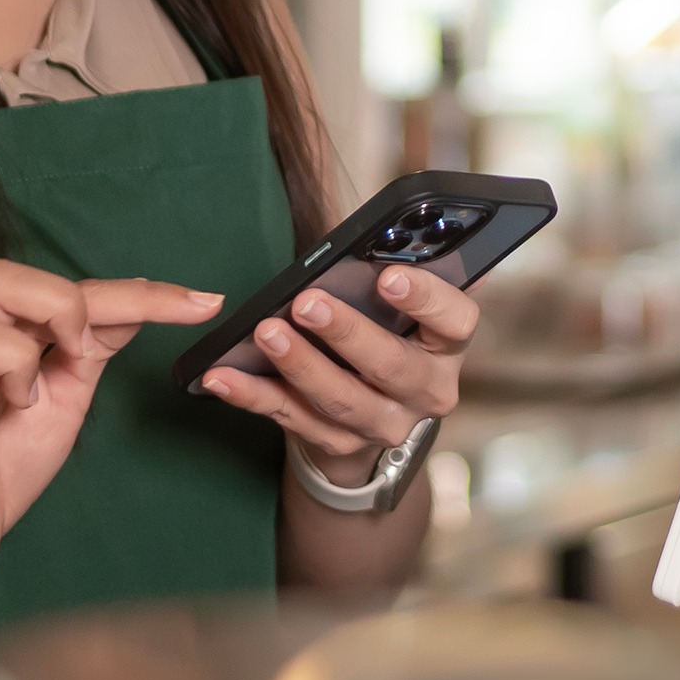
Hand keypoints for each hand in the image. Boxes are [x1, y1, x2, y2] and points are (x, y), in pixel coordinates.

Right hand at [0, 261, 212, 594]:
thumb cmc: (8, 455)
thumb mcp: (68, 396)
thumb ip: (95, 347)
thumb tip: (144, 300)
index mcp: (9, 333)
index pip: (74, 290)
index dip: (140, 293)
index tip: (205, 304)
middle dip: (57, 306)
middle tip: (78, 354)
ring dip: (13, 366)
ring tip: (23, 405)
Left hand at [201, 260, 478, 480]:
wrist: (375, 406)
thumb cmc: (387, 330)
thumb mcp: (403, 305)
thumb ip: (395, 271)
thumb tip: (375, 236)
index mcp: (447, 345)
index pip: (456, 321)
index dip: (427, 299)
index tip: (388, 277)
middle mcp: (427, 391)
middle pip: (393, 366)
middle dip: (347, 334)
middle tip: (306, 303)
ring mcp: (385, 424)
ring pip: (341, 400)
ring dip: (300, 366)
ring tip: (265, 333)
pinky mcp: (340, 444)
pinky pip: (292, 419)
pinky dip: (254, 396)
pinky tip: (223, 376)